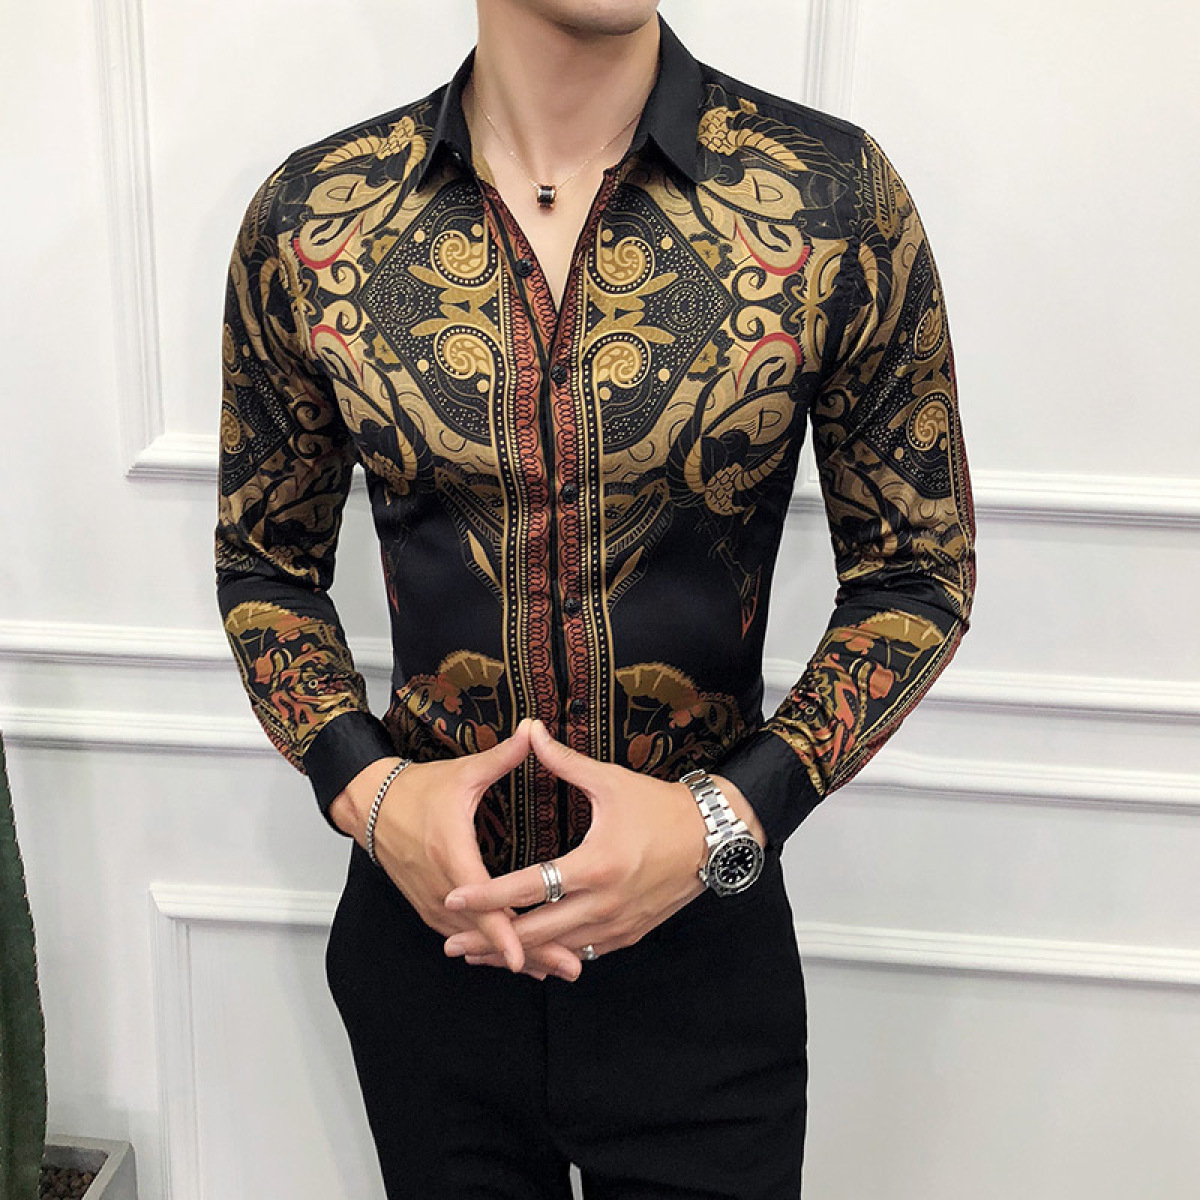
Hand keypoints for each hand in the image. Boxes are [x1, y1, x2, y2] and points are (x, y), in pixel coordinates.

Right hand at [328, 718, 584, 981]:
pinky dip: (492, 949)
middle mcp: (441, 887)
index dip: (502, 931)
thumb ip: (503, 756)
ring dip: (514, 955)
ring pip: (476, 941)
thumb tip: (535, 729)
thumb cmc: (419, 789)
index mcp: (451, 853)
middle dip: (528, 953)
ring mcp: (434, 902)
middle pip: (486, 932)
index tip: (524, 955)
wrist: (372, 805)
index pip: (479, 901)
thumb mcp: (464, 772)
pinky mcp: (431, 908)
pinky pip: (465, 936)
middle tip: (569, 969)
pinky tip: (522, 960)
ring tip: (556, 969)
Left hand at [439, 719, 765, 968]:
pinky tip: (529, 954)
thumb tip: (530, 730)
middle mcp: (604, 904)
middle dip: (491, 941)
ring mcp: (618, 925)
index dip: (486, 896)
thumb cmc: (660, 807)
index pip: (527, 887)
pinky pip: (583, 952)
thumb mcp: (611, 781)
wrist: (714, 839)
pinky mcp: (629, 935)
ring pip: (558, 951)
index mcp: (594, 865)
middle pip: (536, 933)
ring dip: (519, 954)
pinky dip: (554, 954)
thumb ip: (564, 762)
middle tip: (451, 944)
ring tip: (479, 954)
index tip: (453, 899)